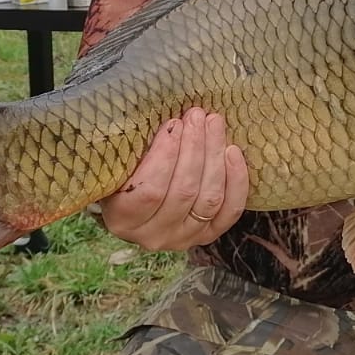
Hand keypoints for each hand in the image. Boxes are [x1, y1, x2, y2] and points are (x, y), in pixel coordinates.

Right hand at [99, 107, 248, 250]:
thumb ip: (133, 149)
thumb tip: (166, 118)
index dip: (165, 156)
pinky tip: (233, 152)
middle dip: (194, 148)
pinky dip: (236, 181)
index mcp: (122, 219)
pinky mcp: (207, 236)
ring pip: (209, 199)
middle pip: (184, 192)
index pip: (148, 191)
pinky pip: (229, 211)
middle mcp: (153, 236)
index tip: (174, 123)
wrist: (135, 203)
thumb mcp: (118, 164)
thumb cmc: (124, 174)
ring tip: (213, 124)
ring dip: (214, 156)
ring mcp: (183, 238)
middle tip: (197, 116)